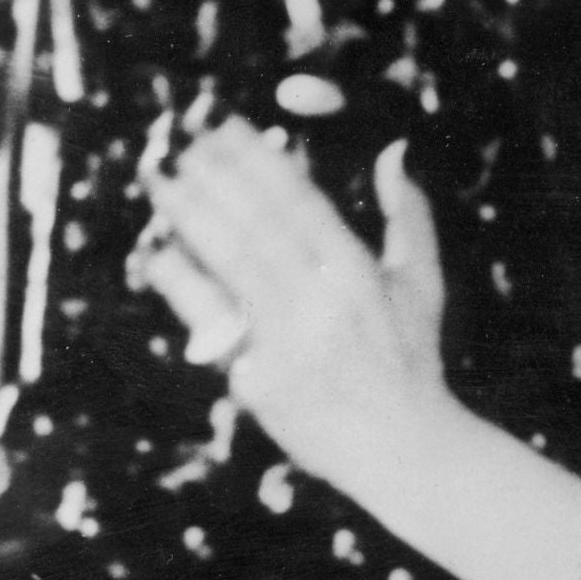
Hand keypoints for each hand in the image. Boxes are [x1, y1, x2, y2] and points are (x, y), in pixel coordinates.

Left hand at [137, 125, 451, 489]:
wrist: (404, 451)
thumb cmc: (410, 362)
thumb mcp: (422, 287)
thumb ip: (408, 217)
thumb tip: (395, 152)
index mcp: (359, 274)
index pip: (298, 202)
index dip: (257, 160)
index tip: (226, 128)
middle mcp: (322, 302)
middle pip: (257, 224)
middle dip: (216, 177)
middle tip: (180, 141)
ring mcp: (288, 342)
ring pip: (230, 263)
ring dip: (191, 216)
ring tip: (161, 180)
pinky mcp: (260, 380)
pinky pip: (213, 323)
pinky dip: (184, 286)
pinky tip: (158, 255)